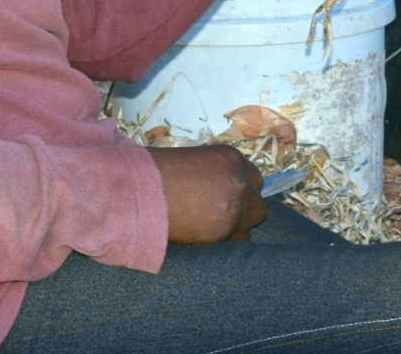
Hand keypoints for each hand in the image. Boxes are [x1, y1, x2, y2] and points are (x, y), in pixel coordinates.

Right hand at [147, 145, 265, 243]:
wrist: (143, 192)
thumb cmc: (156, 175)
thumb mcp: (190, 163)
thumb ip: (211, 175)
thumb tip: (216, 191)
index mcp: (230, 158)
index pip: (250, 177)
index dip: (238, 191)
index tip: (226, 200)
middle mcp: (240, 179)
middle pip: (257, 201)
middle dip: (244, 210)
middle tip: (222, 217)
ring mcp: (238, 204)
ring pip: (251, 222)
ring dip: (237, 228)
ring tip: (212, 231)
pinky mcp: (230, 228)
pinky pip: (239, 241)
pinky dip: (227, 243)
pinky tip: (208, 240)